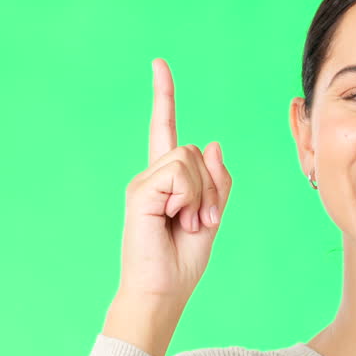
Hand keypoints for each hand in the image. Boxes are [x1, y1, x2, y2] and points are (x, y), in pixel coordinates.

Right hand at [118, 58, 232, 303]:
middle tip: (200, 222)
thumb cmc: (184, 260)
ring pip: (188, 160)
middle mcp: (152, 176)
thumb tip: (212, 142)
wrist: (162, 291)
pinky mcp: (140, 191)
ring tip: (186, 224)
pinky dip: (187, 199)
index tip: (159, 64)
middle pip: (194, 151)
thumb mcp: (212, 216)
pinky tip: (174, 220)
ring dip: (200, 196)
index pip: (164, 130)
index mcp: (168, 181)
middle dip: (210, 187)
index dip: (163, 96)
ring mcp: (143, 183)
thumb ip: (216, 181)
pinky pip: (178, 175)